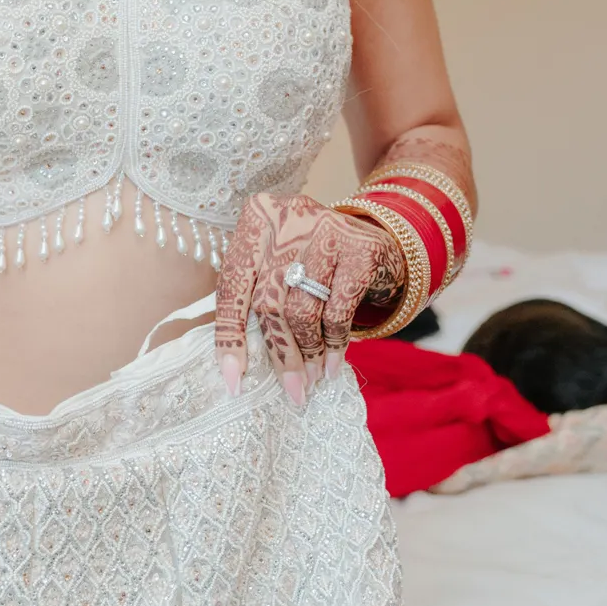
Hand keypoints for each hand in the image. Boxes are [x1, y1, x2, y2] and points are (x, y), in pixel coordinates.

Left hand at [212, 192, 405, 403]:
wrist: (377, 240)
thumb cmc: (314, 260)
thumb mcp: (278, 262)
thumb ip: (256, 295)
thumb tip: (237, 365)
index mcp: (256, 219)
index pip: (233, 286)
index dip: (230, 337)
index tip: (232, 379)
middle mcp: (288, 217)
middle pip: (268, 302)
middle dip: (279, 352)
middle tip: (289, 387)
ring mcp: (326, 229)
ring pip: (302, 310)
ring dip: (308, 353)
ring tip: (312, 376)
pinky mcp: (361, 248)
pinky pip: (338, 311)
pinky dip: (334, 344)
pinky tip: (334, 363)